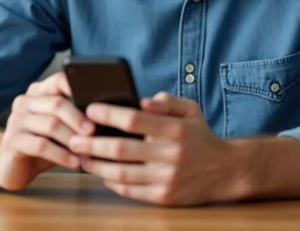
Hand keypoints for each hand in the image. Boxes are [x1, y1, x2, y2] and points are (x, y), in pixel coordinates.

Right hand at [0, 72, 93, 190]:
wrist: (9, 166)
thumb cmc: (42, 146)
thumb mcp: (60, 129)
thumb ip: (75, 119)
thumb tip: (108, 116)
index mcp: (37, 92)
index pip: (59, 81)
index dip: (78, 87)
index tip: (97, 100)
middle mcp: (24, 102)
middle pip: (57, 103)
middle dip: (78, 118)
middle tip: (94, 131)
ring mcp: (16, 121)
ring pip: (50, 125)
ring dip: (72, 139)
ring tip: (87, 150)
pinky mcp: (12, 141)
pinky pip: (41, 145)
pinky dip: (61, 154)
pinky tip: (74, 162)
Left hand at [66, 92, 240, 205]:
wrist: (226, 171)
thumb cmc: (200, 136)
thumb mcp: (190, 109)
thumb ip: (166, 101)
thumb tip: (142, 101)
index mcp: (174, 130)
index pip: (134, 119)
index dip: (109, 114)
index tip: (89, 109)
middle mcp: (170, 155)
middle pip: (121, 149)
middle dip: (91, 144)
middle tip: (73, 138)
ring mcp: (166, 178)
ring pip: (121, 174)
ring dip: (96, 166)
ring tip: (80, 157)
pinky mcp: (164, 197)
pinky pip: (130, 191)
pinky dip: (111, 182)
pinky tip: (100, 173)